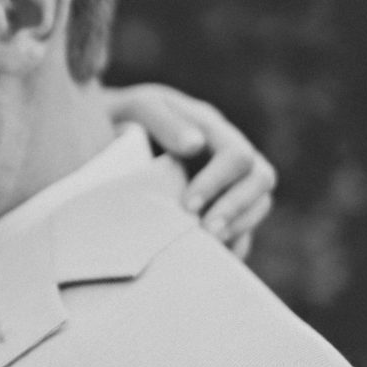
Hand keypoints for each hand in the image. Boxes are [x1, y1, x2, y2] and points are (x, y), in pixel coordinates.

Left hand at [102, 84, 276, 258]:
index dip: (218, 182)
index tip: (188, 205)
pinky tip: (209, 257)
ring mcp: (228, 181)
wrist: (106, 138)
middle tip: (206, 231)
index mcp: (211, 127)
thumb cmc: (124, 121)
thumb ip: (163, 121)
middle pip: (260, 180)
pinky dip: (233, 245)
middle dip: (235, 209)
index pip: (237, 155)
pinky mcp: (221, 208)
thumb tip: (194, 145)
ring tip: (209, 245)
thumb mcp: (139, 110)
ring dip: (239, 227)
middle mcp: (227, 154)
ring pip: (259, 205)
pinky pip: (243, 230)